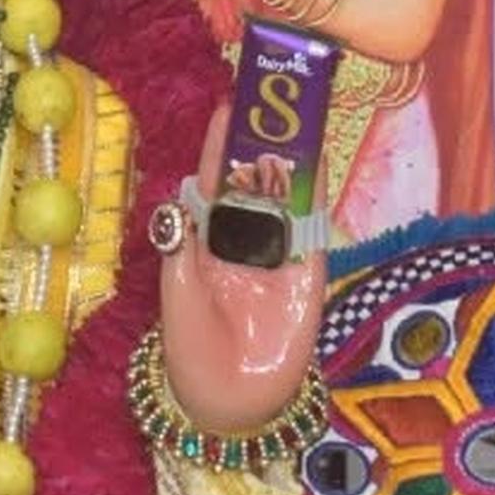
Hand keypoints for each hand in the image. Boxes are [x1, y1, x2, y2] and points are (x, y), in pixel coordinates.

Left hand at [155, 103, 325, 436]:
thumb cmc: (192, 351)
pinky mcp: (307, 274)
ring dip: (290, 158)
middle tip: (269, 94)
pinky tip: (317, 161)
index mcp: (206, 242)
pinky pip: (313, 228)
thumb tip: (181, 204)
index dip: (220, 147)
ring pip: (286, 197)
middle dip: (260, 140)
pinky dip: (315, 195)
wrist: (229, 401)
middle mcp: (243, 241)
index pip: (214, 183)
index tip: (227, 107)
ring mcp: (277, 255)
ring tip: (296, 114)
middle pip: (254, 181)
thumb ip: (181, 250)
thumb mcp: (177, 296)